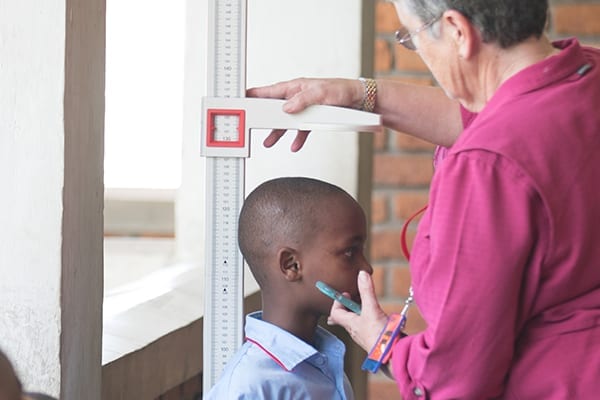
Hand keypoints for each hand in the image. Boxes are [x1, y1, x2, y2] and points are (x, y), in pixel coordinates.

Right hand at [246, 78, 362, 150]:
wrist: (362, 100)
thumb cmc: (343, 91)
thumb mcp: (322, 93)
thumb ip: (302, 100)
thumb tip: (286, 108)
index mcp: (296, 86)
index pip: (271, 91)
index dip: (256, 95)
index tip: (243, 98)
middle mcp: (298, 96)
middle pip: (275, 109)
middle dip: (264, 119)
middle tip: (252, 126)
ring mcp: (305, 108)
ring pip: (287, 121)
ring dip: (278, 132)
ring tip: (269, 142)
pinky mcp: (314, 117)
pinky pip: (301, 129)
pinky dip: (298, 138)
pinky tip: (295, 146)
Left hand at [327, 271, 388, 351]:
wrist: (392, 354)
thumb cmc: (378, 336)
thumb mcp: (372, 309)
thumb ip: (367, 291)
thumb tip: (361, 274)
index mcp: (350, 324)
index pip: (335, 313)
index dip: (337, 302)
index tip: (344, 293)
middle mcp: (355, 331)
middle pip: (345, 319)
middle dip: (347, 309)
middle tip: (350, 299)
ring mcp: (366, 336)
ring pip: (358, 323)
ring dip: (360, 314)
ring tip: (366, 305)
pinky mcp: (377, 339)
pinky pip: (370, 328)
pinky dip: (373, 320)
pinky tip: (381, 318)